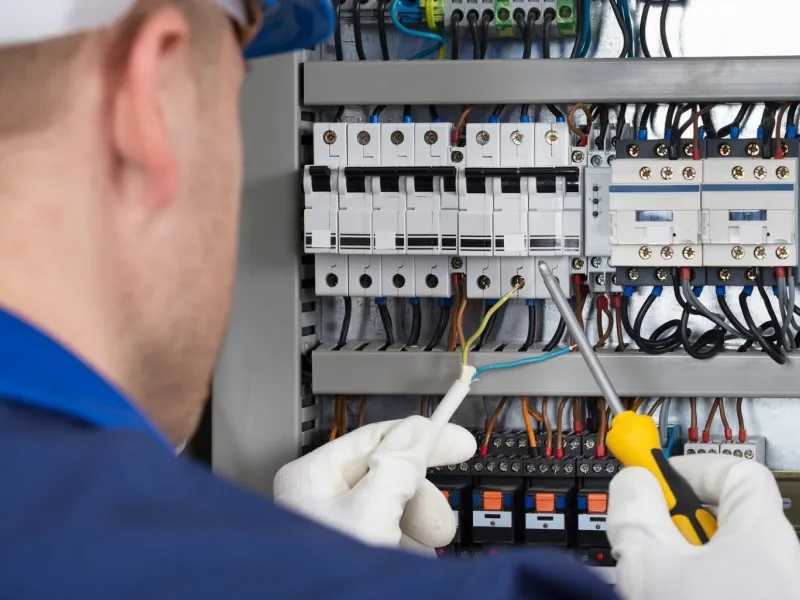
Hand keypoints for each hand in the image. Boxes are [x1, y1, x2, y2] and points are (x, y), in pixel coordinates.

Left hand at [273, 416, 475, 553]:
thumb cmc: (327, 579)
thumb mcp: (371, 511)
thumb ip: (398, 466)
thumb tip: (417, 430)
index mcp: (312, 478)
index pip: (375, 439)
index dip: (421, 436)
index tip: (458, 440)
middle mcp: (321, 501)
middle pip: (390, 477)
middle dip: (420, 502)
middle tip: (438, 525)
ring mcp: (337, 531)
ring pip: (395, 512)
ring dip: (415, 533)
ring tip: (414, 557)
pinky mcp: (353, 557)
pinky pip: (391, 540)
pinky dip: (406, 552)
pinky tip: (406, 565)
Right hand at [608, 455, 799, 598]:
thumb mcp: (651, 566)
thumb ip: (636, 513)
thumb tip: (632, 482)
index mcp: (763, 535)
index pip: (737, 470)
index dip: (689, 466)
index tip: (653, 474)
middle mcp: (782, 563)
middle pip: (725, 516)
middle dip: (678, 520)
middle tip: (647, 536)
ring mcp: (775, 592)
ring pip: (722, 558)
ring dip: (682, 559)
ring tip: (656, 582)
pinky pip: (727, 585)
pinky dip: (695, 586)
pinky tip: (671, 599)